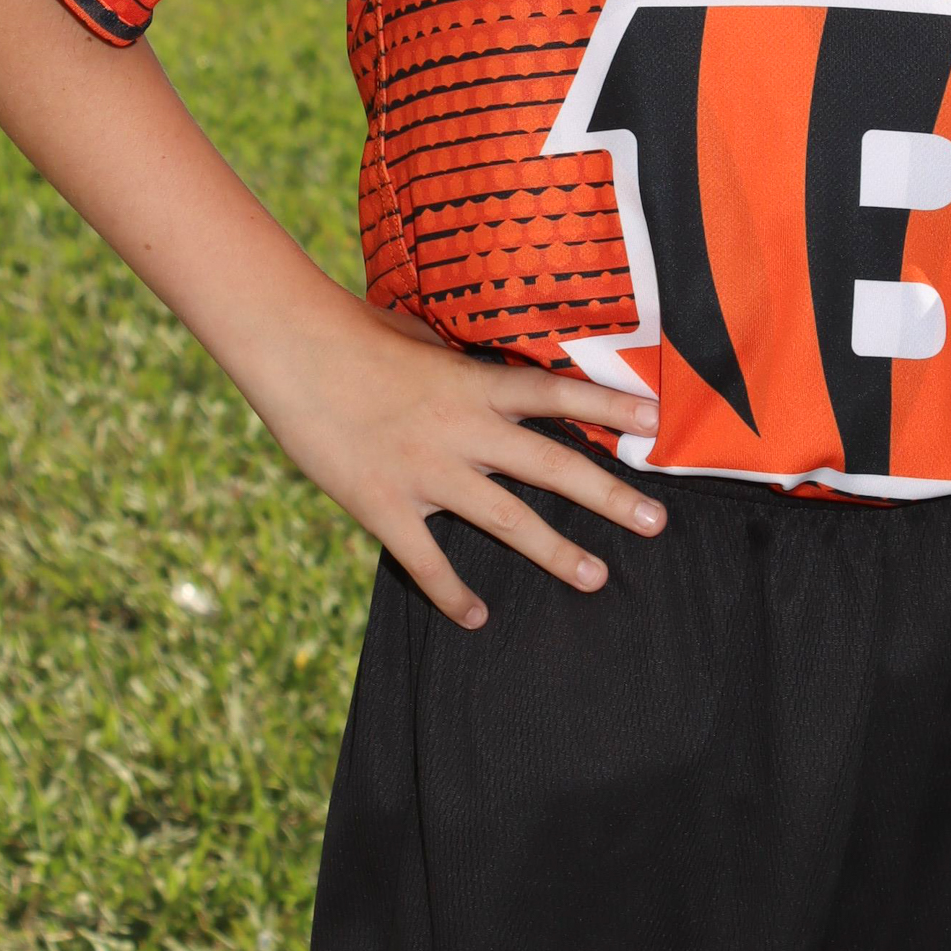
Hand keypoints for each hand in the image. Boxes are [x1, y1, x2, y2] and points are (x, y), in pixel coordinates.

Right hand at [255, 297, 665, 627]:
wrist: (293, 351)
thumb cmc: (355, 333)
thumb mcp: (422, 337)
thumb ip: (460, 363)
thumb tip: (486, 367)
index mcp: (475, 383)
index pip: (558, 394)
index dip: (610, 409)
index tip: (657, 422)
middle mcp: (465, 430)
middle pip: (553, 467)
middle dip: (610, 496)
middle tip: (656, 520)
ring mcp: (428, 472)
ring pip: (509, 520)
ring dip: (558, 552)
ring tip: (598, 577)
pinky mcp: (385, 506)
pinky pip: (427, 562)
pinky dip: (453, 594)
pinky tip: (478, 617)